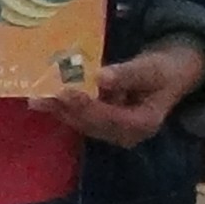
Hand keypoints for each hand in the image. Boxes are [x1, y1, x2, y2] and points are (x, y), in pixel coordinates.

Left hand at [34, 38, 204, 149]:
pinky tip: (44, 97)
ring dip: (59, 110)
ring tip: (36, 97)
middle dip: (65, 110)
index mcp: (144, 124)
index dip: (86, 107)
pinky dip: (63, 107)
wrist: (168, 73)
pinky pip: (80, 117)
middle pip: (91, 124)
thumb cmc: (163, 70)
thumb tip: (101, 77)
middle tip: (39, 97)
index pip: (110, 118)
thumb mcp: (150, 69)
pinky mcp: (102, 124)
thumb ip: (127, 74)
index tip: (66, 93)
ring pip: (81, 122)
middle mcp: (127, 134)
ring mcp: (113, 131)